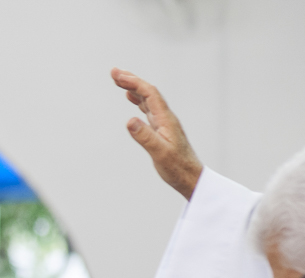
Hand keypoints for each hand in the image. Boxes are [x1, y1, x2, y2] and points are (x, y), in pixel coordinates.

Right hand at [111, 68, 203, 199]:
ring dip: (134, 88)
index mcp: (166, 119)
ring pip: (148, 99)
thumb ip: (145, 137)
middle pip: (148, 92)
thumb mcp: (159, 153)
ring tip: (119, 80)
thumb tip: (129, 120)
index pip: (149, 94)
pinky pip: (148, 109)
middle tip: (114, 72)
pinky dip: (138, 100)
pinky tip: (132, 99)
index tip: (118, 76)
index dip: (134, 83)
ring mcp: (164, 123)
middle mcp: (165, 117)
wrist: (190, 177)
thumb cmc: (177, 168)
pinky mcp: (161, 129)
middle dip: (131, 80)